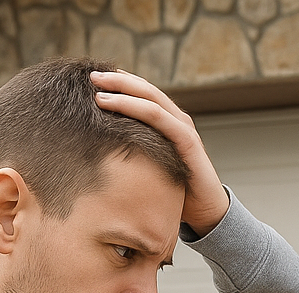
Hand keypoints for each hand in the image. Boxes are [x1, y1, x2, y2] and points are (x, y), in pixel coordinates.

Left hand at [89, 69, 229, 235]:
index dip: (121, 83)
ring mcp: (184, 128)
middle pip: (146, 89)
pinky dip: (133, 107)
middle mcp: (178, 120)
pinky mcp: (187, 141)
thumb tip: (100, 148)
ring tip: (97, 86)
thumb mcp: (150, 165)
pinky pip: (158, 117)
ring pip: (151, 98)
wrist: (206, 212)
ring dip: (123, 89)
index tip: (94, 79)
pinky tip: (112, 104)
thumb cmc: (176, 191)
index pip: (144, 94)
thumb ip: (135, 151)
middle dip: (118, 80)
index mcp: (169, 123)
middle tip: (92, 74)